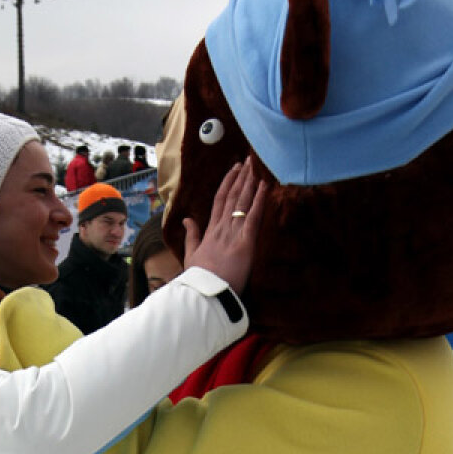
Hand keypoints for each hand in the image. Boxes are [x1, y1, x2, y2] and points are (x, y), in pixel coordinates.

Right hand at [183, 157, 267, 294]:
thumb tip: (187, 219)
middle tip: (249, 160)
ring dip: (250, 182)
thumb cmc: (199, 279)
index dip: (228, 183)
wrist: (205, 293)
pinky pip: (254, 217)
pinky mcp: (245, 243)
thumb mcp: (191, 254)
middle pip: (232, 196)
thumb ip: (191, 235)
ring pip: (242, 202)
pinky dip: (260, 200)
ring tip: (256, 166)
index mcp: (210, 231)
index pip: (220, 200)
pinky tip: (265, 186)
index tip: (234, 170)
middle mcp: (221, 228)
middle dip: (241, 177)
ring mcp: (233, 234)